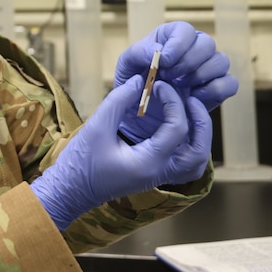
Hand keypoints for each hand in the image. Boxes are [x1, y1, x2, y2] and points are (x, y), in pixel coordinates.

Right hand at [30, 79, 211, 229]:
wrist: (70, 191)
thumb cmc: (80, 162)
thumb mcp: (96, 126)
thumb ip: (119, 100)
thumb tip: (140, 80)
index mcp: (148, 163)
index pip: (177, 129)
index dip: (173, 101)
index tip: (158, 85)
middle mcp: (159, 173)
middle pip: (199, 152)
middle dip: (201, 122)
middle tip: (189, 99)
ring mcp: (159, 177)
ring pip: (197, 162)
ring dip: (200, 137)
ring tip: (189, 112)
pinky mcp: (155, 175)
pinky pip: (185, 165)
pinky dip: (190, 146)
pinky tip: (178, 127)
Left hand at [114, 22, 237, 143]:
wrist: (139, 116)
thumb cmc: (133, 85)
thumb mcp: (126, 67)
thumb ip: (137, 53)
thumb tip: (158, 49)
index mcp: (171, 38)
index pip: (185, 30)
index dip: (178, 43)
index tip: (165, 60)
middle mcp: (193, 50)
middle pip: (207, 43)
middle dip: (189, 61)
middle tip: (170, 76)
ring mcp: (207, 69)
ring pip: (221, 61)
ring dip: (201, 75)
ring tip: (180, 87)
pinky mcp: (215, 90)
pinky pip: (230, 84)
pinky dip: (215, 90)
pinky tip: (194, 98)